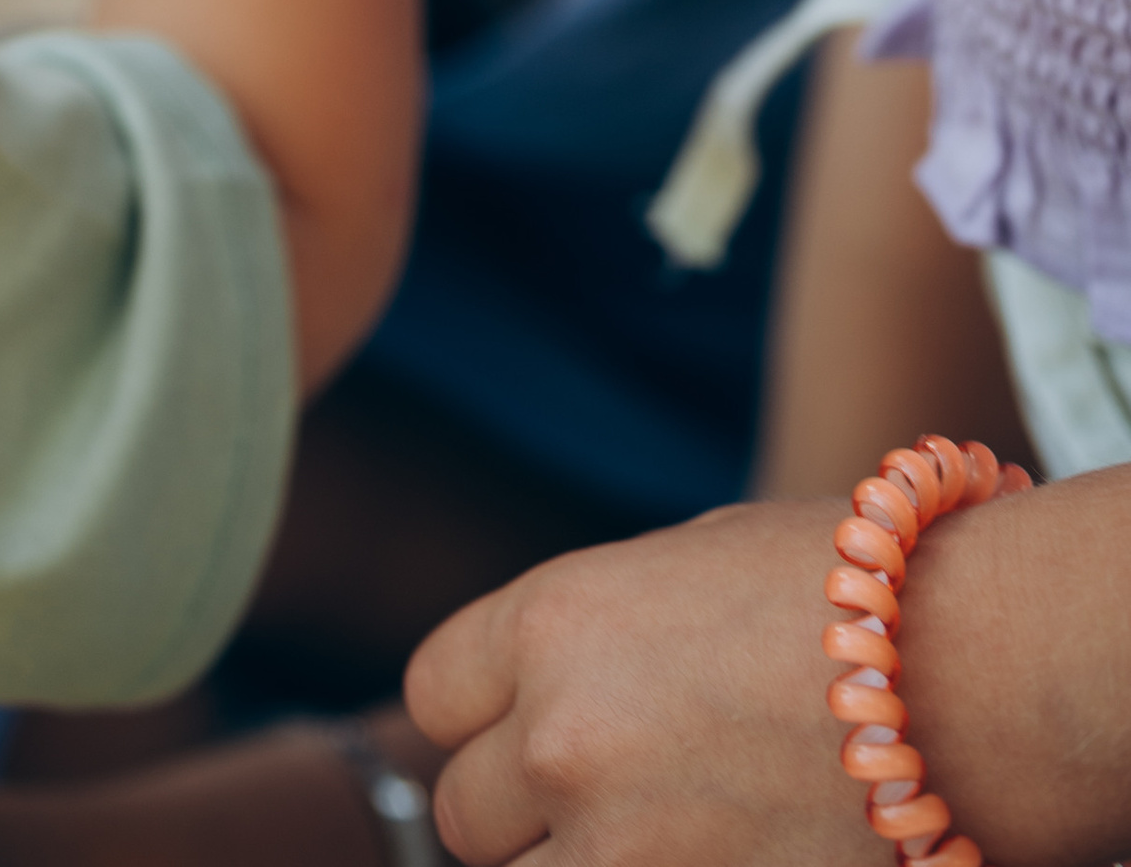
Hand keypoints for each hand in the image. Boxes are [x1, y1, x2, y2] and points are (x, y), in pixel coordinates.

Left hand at [408, 502, 870, 866]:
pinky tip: (708, 855)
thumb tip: (537, 695)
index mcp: (550, 622)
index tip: (521, 727)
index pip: (434, 697)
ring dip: (577, 864)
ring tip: (659, 833)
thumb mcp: (681, 569)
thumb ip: (588, 638)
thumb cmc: (846, 595)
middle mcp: (560, 737)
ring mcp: (621, 848)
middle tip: (607, 796)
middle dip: (523, 811)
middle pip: (465, 815)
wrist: (972, 675)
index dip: (481, 718)